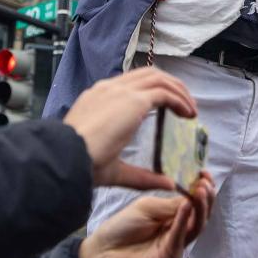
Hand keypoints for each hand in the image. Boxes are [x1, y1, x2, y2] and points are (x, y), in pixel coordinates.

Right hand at [63, 67, 197, 191]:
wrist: (67, 157)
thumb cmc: (82, 166)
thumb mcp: (115, 170)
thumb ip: (142, 175)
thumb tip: (167, 183)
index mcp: (97, 99)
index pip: (129, 84)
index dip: (151, 91)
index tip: (167, 107)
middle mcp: (108, 89)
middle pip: (147, 74)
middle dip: (169, 85)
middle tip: (184, 105)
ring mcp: (120, 91)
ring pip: (158, 78)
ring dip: (179, 91)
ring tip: (191, 109)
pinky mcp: (133, 100)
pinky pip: (164, 92)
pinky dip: (180, 100)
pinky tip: (188, 114)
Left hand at [78, 177, 213, 257]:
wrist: (102, 252)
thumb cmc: (122, 228)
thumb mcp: (147, 207)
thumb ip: (169, 204)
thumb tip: (193, 195)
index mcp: (173, 216)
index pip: (194, 202)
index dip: (203, 188)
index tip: (205, 172)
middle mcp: (178, 230)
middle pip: (200, 215)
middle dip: (207, 198)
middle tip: (207, 182)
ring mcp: (175, 244)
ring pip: (196, 227)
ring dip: (200, 208)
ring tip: (201, 191)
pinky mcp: (168, 257)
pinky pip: (179, 237)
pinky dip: (183, 221)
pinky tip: (186, 206)